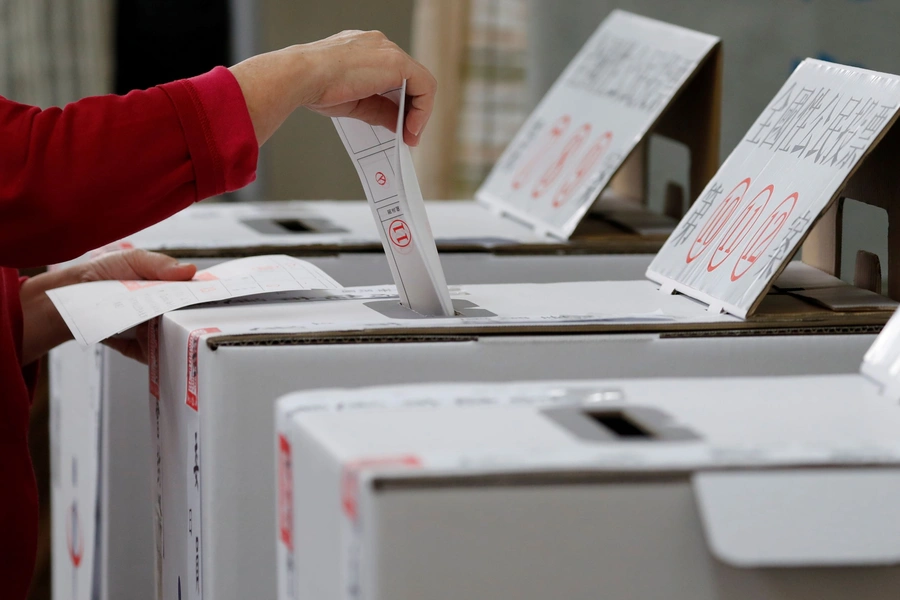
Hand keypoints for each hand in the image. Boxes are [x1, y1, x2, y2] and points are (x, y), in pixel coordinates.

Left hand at [20, 250, 195, 364]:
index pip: (196, 295)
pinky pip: (154, 355)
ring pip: (174, 338)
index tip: (216, 297)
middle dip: (192, 318)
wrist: (71, 297)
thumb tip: (191, 270)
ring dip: (171, 334)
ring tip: (164, 326)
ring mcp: (155, 333)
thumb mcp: (133, 260)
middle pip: (189, 319)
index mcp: (170, 289)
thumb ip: (161, 265)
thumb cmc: (103, 274)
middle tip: (190, 314)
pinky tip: (143, 338)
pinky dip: (152, 350)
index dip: (208, 297)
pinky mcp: (141, 350)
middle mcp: (167, 312)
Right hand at [230, 30, 435, 146]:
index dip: (401, 103)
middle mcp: (378, 46)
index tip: (401, 126)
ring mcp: (387, 50)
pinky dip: (423, 109)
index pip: (392, 77)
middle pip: (409, 79)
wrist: (302, 76)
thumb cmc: (315, 86)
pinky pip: (425, 85)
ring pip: (419, 81)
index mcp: (364, 52)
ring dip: (419, 112)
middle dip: (412, 109)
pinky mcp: (396, 61)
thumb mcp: (356, 104)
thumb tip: (398, 126)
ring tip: (410, 135)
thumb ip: (380, 112)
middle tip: (409, 134)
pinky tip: (412, 127)